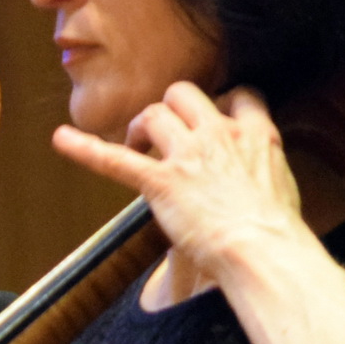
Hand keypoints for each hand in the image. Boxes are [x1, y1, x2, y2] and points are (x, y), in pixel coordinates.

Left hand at [52, 84, 308, 299]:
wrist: (263, 250)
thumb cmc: (278, 234)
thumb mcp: (283, 190)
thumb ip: (266, 172)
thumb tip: (261, 181)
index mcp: (256, 137)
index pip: (241, 95)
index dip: (224, 103)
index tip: (216, 117)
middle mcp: (219, 135)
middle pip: (186, 94)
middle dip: (172, 108)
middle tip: (164, 134)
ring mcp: (187, 156)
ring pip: (154, 113)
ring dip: (141, 127)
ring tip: (136, 147)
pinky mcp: (160, 182)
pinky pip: (115, 159)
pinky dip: (84, 148)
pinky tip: (61, 139)